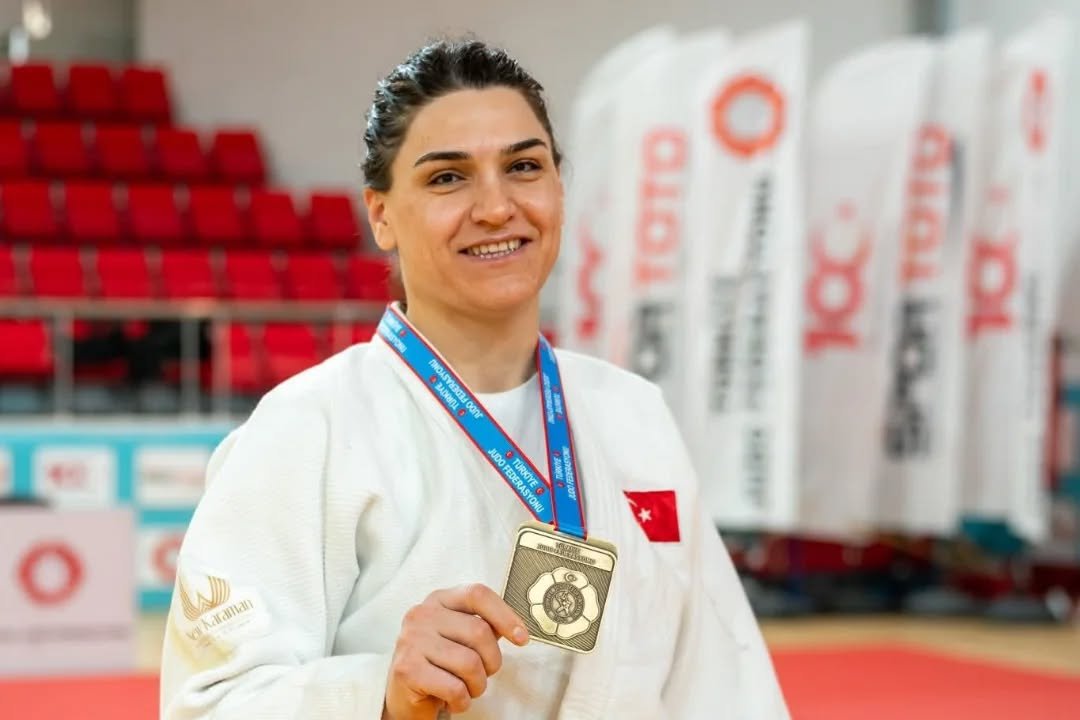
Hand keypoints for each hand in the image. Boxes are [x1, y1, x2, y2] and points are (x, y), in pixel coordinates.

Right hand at [382, 583, 528, 719]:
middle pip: (479, 632)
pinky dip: (463, 700)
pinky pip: (455, 688)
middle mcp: (421, 614)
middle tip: (484, 674)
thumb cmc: (438, 664)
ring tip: (467, 688)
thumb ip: (483, 626)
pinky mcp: (407, 670)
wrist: (403, 696)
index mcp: (438, 600)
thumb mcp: (460, 637)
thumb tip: (517, 629)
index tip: (522, 638)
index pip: (477, 594)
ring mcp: (411, 640)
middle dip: (492, 662)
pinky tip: (454, 699)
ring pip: (470, 663)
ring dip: (477, 685)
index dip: (505, 615)